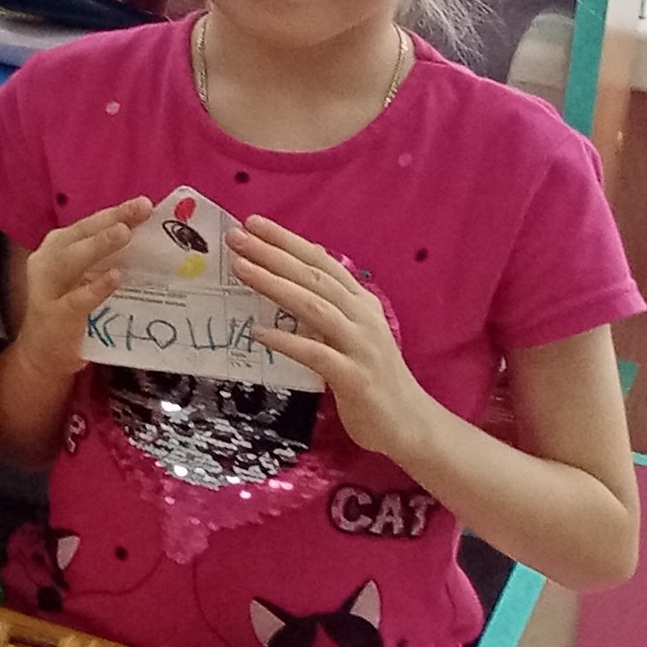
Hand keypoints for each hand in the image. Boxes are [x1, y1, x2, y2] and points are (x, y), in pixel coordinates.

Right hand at [12, 195, 155, 372]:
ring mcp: (48, 288)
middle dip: (110, 220)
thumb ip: (106, 259)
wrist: (42, 353)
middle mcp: (47, 261)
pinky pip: (76, 299)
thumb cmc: (70, 309)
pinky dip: (95, 288)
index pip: (89, 225)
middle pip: (79, 234)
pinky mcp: (54, 315)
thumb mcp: (84, 277)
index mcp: (57, 248)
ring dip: (98, 245)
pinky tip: (114, 278)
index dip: (115, 212)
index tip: (144, 204)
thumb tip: (148, 240)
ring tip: (124, 233)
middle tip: (140, 209)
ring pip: (70, 260)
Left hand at [229, 219, 433, 460]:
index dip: (288, 240)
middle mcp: (363, 318)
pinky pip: (316, 355)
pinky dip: (286, 341)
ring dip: (275, 285)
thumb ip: (331, 302)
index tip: (253, 222)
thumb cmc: (374, 376)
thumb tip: (301, 265)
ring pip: (314, 307)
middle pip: (314, 277)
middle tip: (236, 235)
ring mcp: (361, 347)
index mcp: (362, 303)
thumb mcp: (355, 331)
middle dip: (273, 253)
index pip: (322, 262)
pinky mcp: (355, 378)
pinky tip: (257, 332)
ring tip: (240, 268)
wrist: (410, 424)